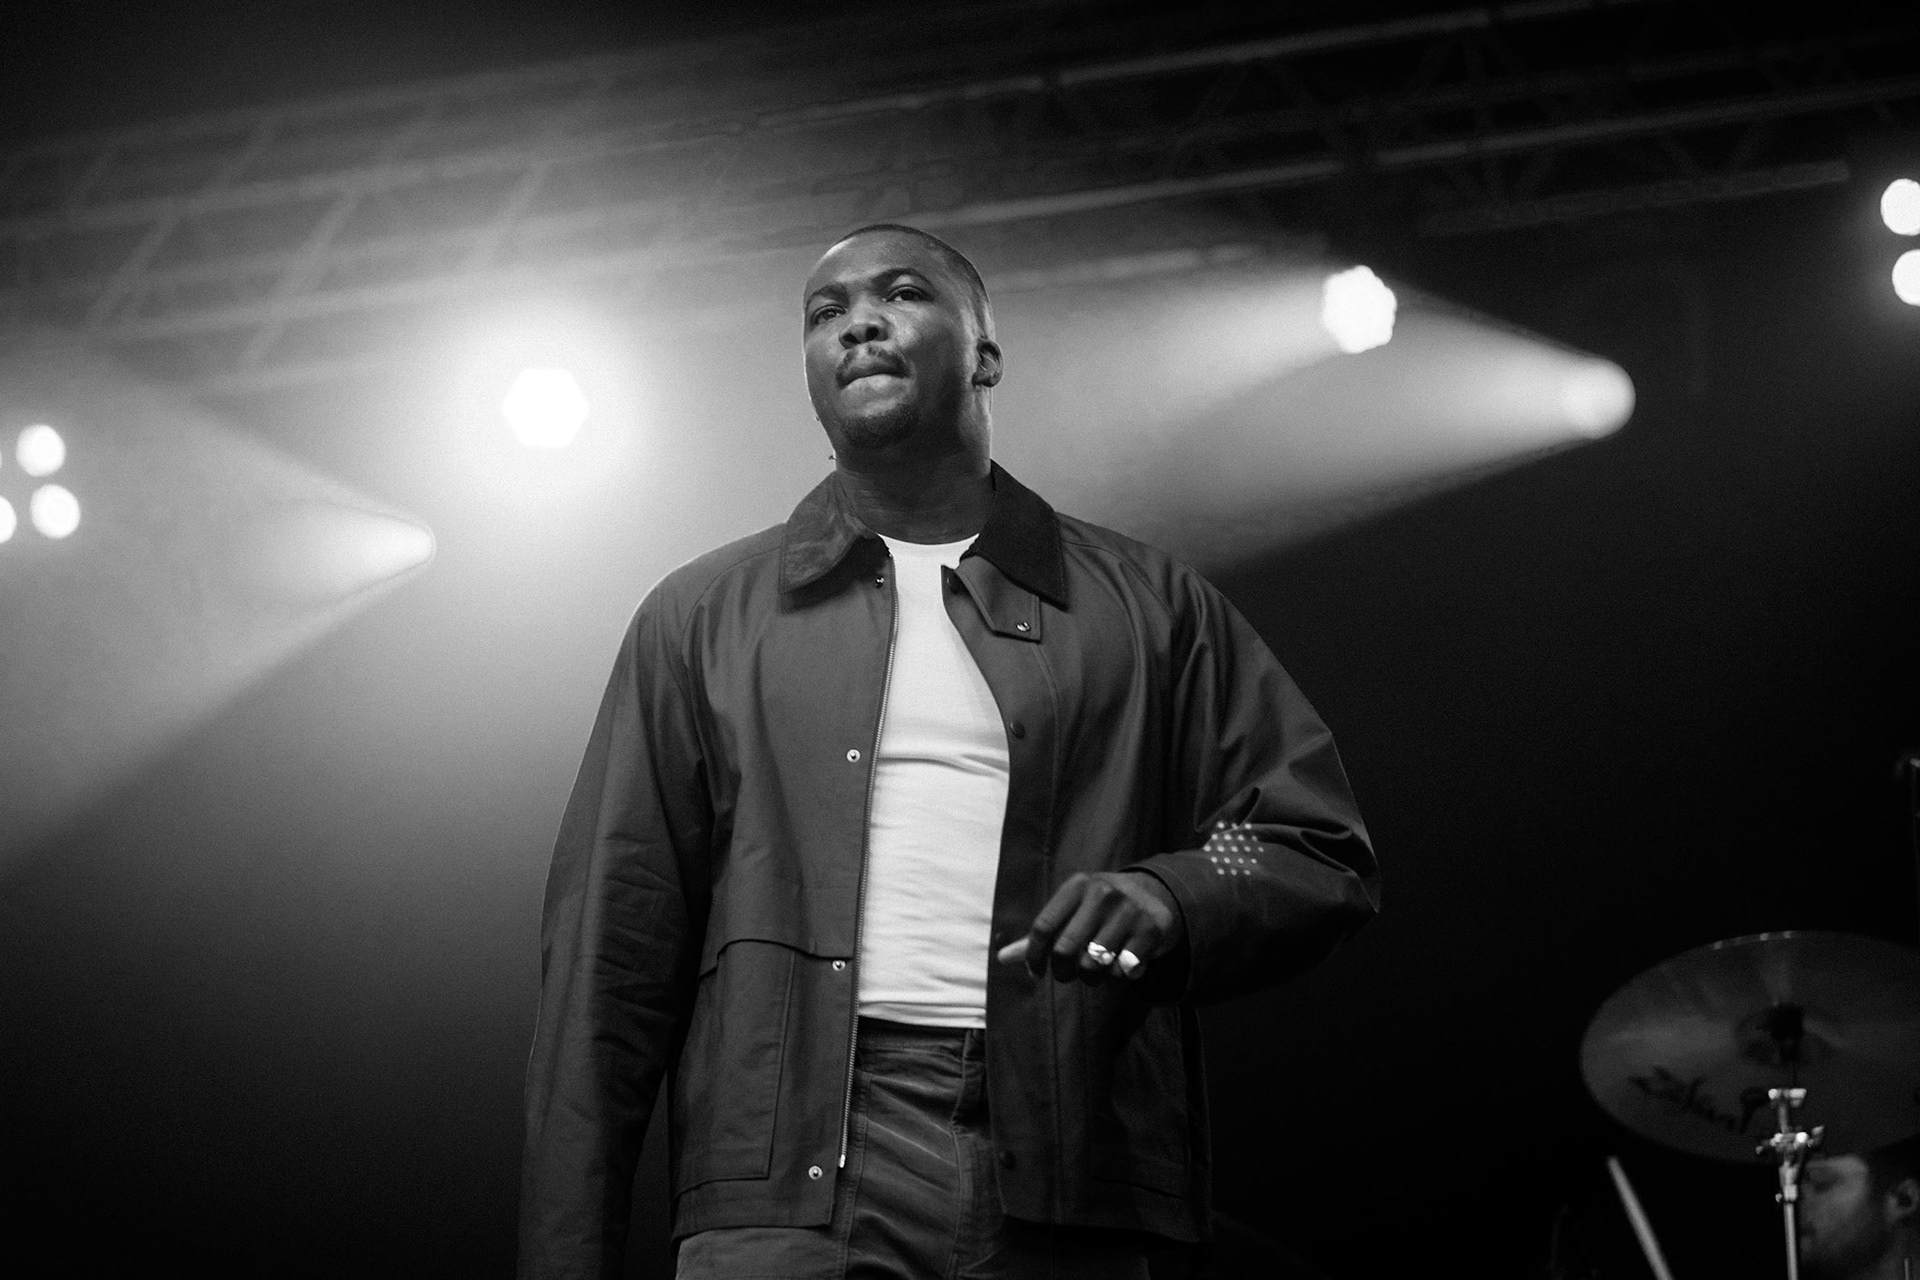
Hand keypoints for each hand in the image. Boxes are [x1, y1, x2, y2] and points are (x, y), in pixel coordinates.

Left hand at [994, 871, 1182, 983]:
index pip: (1043, 927)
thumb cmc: (1100, 908)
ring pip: (1094, 965)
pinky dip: (1119, 976)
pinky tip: (1122, 966)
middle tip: (1067, 976)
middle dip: (1062, 972)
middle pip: (1065, 950)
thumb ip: (1040, 935)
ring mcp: (1129, 910)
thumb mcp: (1071, 910)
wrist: (1156, 894)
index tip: (1036, 971)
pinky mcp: (1152, 929)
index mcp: (1077, 886)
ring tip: (1095, 972)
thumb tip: (1002, 958)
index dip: (1034, 956)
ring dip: (1091, 978)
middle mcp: (1102, 893)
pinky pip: (1123, 971)